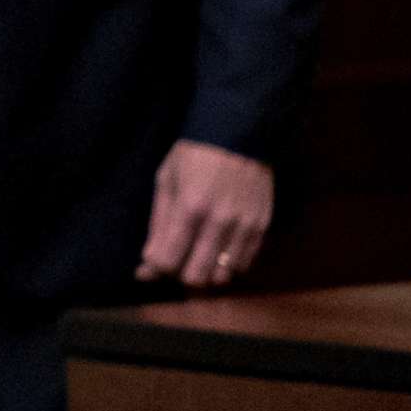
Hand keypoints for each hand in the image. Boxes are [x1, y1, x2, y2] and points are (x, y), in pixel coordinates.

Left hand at [136, 140, 272, 288]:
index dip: (156, 267)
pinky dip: (228, 265)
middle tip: (176, 260)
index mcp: (189, 207)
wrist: (238, 134)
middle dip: (179, 274)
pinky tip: (219, 249)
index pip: (168, 260)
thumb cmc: (193, 156)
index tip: (152, 261)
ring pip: (222, 276)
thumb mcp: (166, 182)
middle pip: (196, 277)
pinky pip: (244, 264)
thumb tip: (147, 264)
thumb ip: (158, 225)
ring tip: (197, 254)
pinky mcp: (262, 227)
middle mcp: (219, 222)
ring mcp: (244, 226)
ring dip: (206, 272)